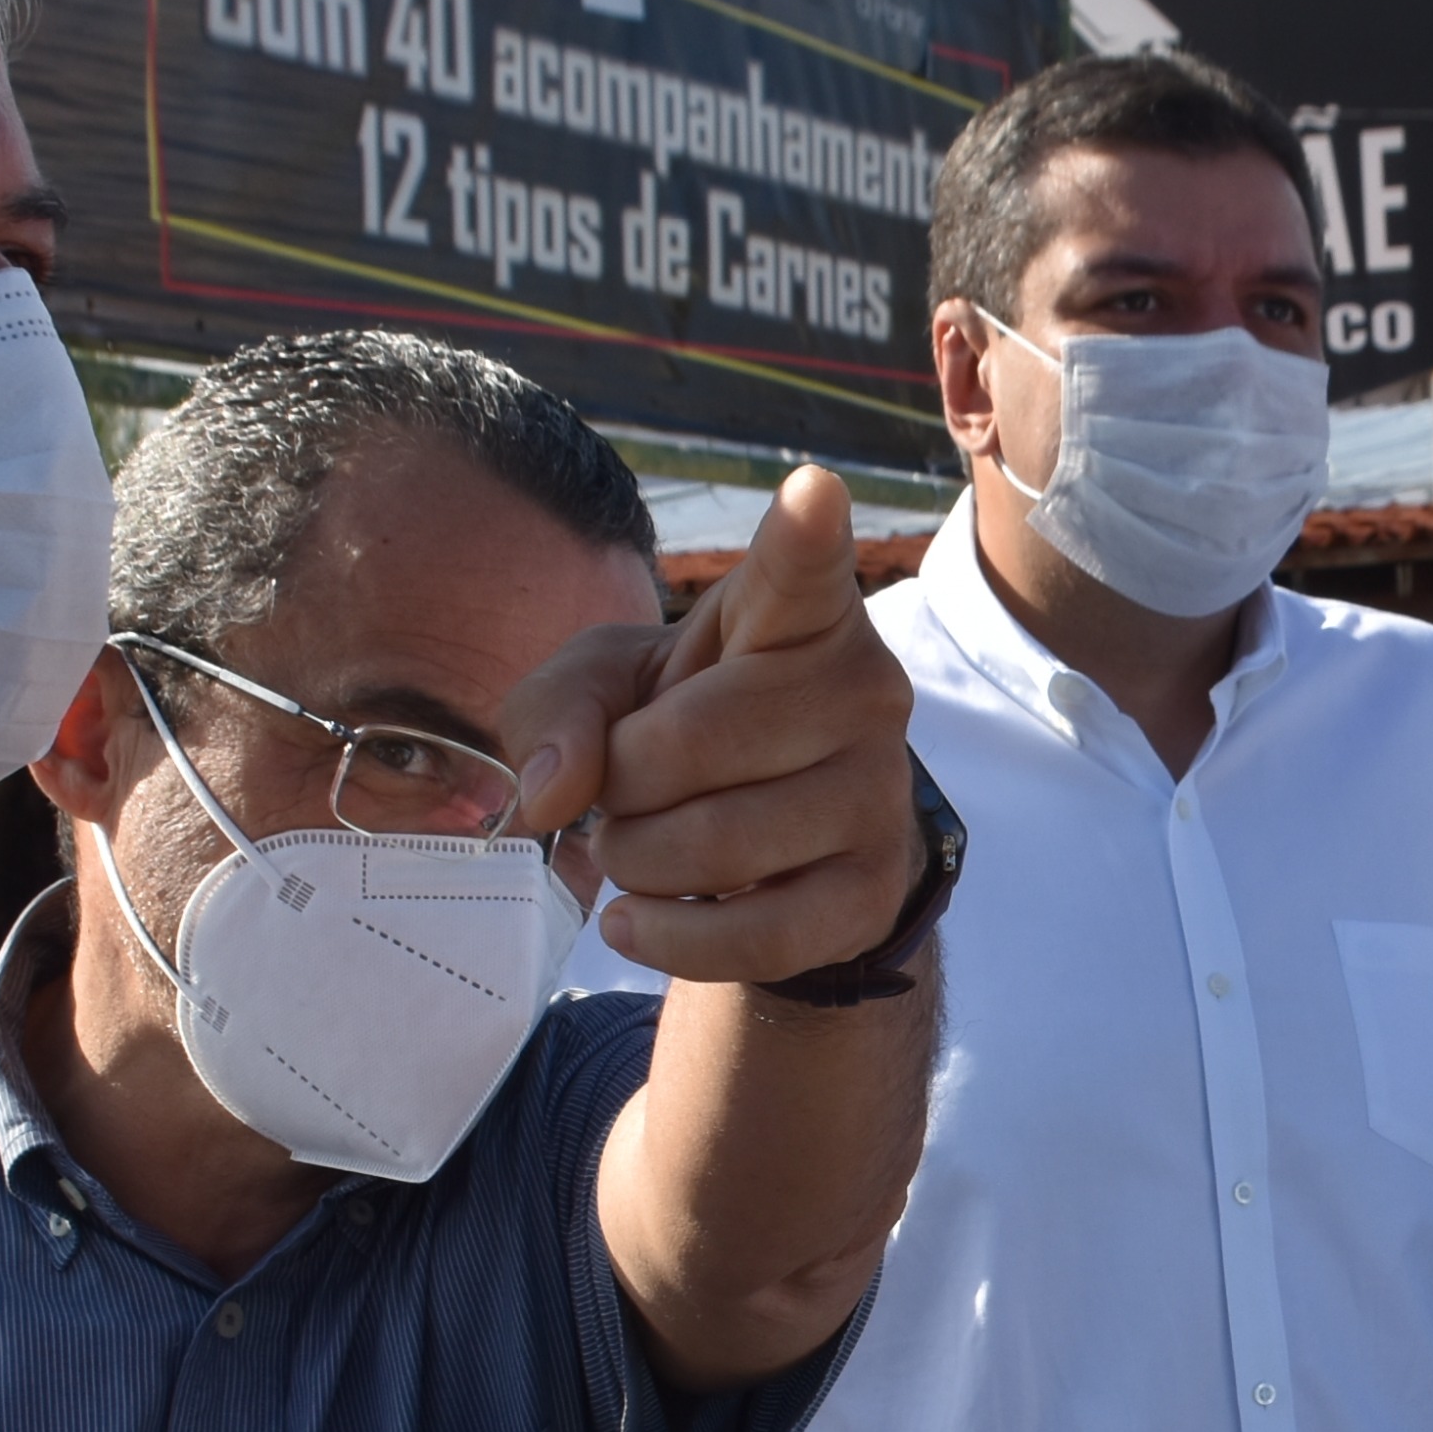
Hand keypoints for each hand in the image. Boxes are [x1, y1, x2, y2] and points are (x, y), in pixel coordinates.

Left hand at [498, 468, 920, 987]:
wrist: (772, 847)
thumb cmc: (687, 730)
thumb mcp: (603, 688)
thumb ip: (554, 710)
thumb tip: (555, 797)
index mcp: (799, 614)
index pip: (802, 570)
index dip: (803, 534)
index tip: (810, 492)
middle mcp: (864, 690)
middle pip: (692, 742)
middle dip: (625, 780)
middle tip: (632, 788)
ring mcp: (877, 795)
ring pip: (715, 844)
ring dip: (638, 862)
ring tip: (643, 850)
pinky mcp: (868, 894)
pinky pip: (750, 936)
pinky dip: (668, 939)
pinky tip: (640, 921)